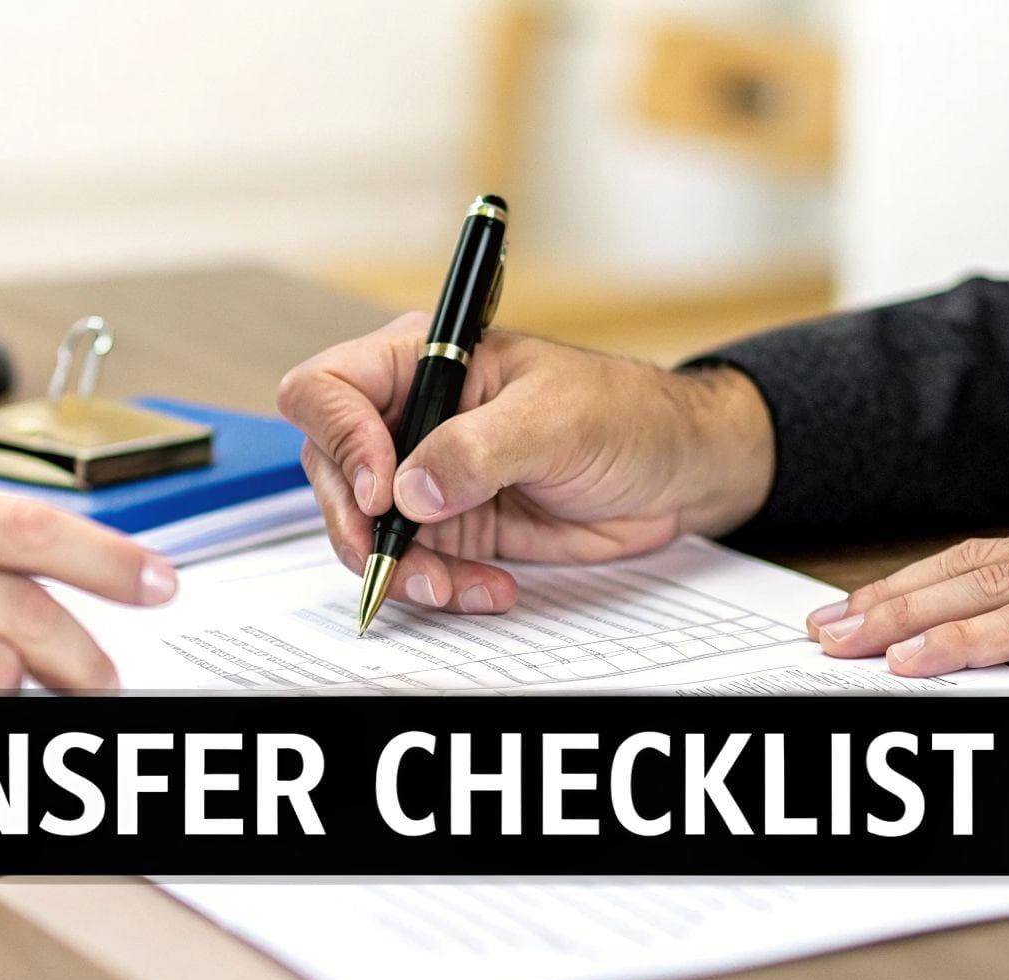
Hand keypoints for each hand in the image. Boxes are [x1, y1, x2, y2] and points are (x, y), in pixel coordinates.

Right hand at [277, 312, 775, 612]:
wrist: (677, 472)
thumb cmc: (627, 414)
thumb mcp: (555, 419)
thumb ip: (477, 449)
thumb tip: (410, 489)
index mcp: (425, 361)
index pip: (330, 389)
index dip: (339, 440)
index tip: (380, 489)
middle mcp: (414, 417)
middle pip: (330, 470)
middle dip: (358, 524)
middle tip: (400, 557)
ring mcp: (429, 476)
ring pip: (366, 531)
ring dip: (401, 568)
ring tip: (455, 585)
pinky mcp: (453, 527)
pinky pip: (416, 566)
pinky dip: (440, 588)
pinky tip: (488, 588)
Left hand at [808, 484, 1008, 687]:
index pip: (995, 552)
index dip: (923, 578)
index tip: (864, 604)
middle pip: (973, 564)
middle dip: (891, 596)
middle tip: (822, 626)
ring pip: (989, 587)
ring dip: (906, 618)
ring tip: (845, 644)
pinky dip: (967, 640)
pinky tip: (917, 660)